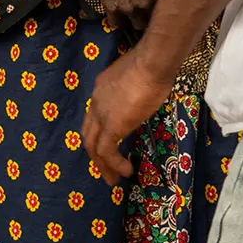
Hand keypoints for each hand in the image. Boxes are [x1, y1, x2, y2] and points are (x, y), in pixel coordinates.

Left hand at [80, 48, 172, 182]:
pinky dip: (114, 164)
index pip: (96, 114)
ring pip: (93, 146)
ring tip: (113, 179)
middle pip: (89, 132)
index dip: (101, 130)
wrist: (152, 63)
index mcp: (102, 88)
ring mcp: (101, 114)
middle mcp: (96, 101)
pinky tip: (126, 172)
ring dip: (102, 165)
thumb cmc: (153, 64)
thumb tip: (145, 95)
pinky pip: (107, 151)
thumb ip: (136, 88)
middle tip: (106, 169)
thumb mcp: (139, 77)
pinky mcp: (111, 126)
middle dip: (95, 153)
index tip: (113, 142)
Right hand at [84, 0, 170, 29]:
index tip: (172, 9)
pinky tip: (123, 14)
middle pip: (157, 21)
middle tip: (155, 10)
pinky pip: (117, 23)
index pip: (174, 11)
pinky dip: (120, 20)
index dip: (173, 10)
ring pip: (138, 25)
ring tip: (140, 13)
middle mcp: (148, 3)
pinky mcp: (112, 7)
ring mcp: (129, 7)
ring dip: (139, 20)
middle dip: (157, 17)